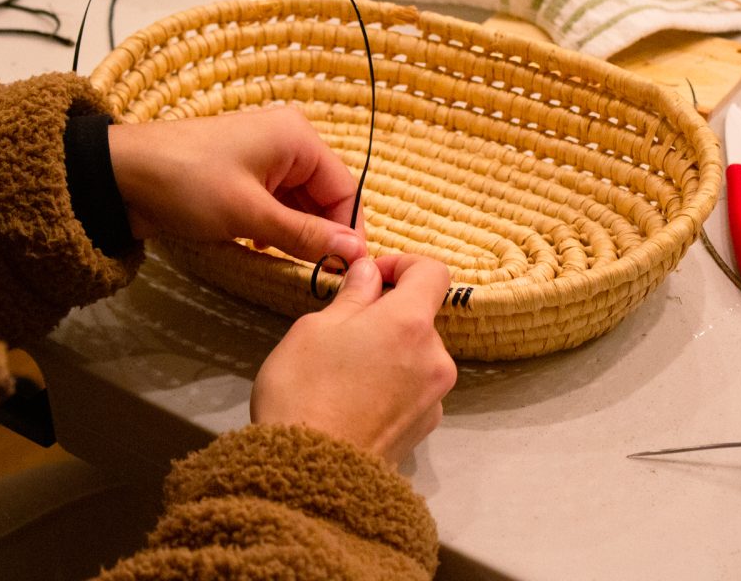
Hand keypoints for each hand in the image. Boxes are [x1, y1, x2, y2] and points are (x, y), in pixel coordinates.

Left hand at [107, 107, 365, 263]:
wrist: (119, 176)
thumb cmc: (186, 184)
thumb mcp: (250, 214)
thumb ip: (305, 235)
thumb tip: (355, 253)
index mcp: (298, 138)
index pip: (345, 189)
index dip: (348, 231)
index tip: (346, 270)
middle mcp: (287, 141)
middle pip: (324, 196)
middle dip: (321, 233)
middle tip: (317, 273)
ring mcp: (264, 157)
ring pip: (300, 203)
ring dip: (296, 233)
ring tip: (287, 261)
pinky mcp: (243, 175)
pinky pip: (276, 204)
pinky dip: (275, 227)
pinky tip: (260, 245)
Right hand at [250, 254, 456, 466]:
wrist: (310, 476)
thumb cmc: (305, 392)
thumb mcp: (315, 329)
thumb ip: (352, 296)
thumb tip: (369, 272)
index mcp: (410, 323)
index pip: (433, 271)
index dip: (402, 263)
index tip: (371, 276)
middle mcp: (436, 357)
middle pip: (422, 318)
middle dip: (388, 314)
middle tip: (343, 329)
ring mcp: (434, 396)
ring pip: (417, 355)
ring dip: (391, 351)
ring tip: (345, 371)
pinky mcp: (425, 428)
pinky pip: (414, 388)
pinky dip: (392, 383)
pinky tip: (355, 401)